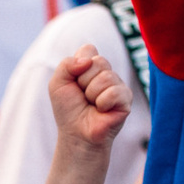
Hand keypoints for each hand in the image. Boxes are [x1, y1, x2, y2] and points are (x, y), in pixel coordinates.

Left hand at [48, 46, 129, 160]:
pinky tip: (101, 110)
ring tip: (92, 105)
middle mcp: (106, 73)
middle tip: (83, 96)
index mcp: (91, 66)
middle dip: (84, 81)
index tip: (74, 82)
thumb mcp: (57, 83)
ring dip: (92, 94)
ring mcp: (118, 85)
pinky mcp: (126, 99)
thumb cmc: (68, 110)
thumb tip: (88, 61)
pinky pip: (115, 91)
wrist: (76, 134)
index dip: (78, 65)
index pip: (89, 49)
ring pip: (107, 76)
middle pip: (99, 61)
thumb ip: (66, 64)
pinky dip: (102, 103)